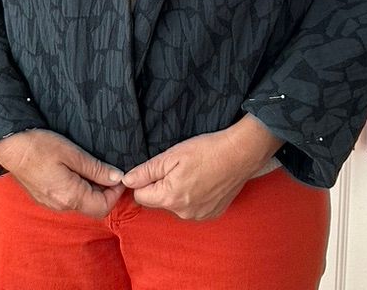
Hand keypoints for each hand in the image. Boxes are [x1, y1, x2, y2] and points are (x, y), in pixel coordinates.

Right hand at [0, 129, 124, 217]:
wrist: (9, 146)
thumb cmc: (40, 146)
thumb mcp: (72, 153)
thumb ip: (96, 168)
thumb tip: (117, 178)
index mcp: (70, 196)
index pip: (103, 207)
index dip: (116, 193)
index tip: (119, 174)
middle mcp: (61, 206)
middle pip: (93, 207)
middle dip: (106, 191)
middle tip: (109, 168)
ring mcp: (51, 204)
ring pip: (82, 203)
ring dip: (93, 189)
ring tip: (94, 167)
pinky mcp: (45, 198)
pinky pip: (69, 199)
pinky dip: (80, 189)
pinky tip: (78, 171)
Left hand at [122, 115, 282, 220]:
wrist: (239, 154)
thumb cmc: (205, 150)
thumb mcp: (172, 155)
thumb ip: (147, 171)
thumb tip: (127, 181)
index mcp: (170, 197)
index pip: (141, 197)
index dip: (144, 181)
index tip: (156, 168)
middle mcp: (183, 213)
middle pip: (159, 202)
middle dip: (162, 187)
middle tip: (177, 167)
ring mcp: (198, 216)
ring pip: (176, 206)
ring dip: (178, 193)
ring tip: (193, 173)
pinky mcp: (211, 214)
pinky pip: (193, 209)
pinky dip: (194, 197)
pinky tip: (203, 182)